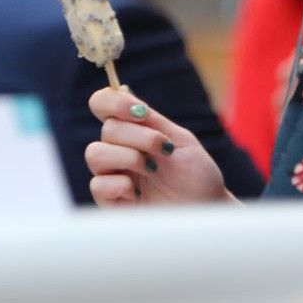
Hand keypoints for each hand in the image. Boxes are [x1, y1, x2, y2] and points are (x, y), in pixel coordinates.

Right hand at [85, 87, 235, 206]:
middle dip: (139, 137)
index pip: (102, 105)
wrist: (207, 211)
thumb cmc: (197, 177)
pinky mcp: (110, 202)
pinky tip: (140, 195)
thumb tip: (123, 91)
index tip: (139, 112)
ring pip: (94, 154)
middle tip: (164, 149)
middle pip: (107, 129)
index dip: (112, 102)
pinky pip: (98, 185)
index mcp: (132, 132)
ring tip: (152, 170)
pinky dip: (121, 185)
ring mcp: (112, 176)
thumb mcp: (180, 141)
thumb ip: (152, 120)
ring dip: (129, 157)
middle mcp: (118, 151)